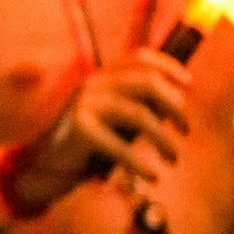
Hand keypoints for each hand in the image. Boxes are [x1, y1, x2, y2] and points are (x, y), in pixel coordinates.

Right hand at [17, 46, 192, 203]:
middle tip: (185, 131)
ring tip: (173, 159)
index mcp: (102, 78)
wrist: (45, 165)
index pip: (139, 58)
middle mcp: (92, 85)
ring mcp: (83, 105)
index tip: (189, 84)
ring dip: (164, 139)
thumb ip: (136, 106)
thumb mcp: (113, 119)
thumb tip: (177, 105)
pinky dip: (140, 163)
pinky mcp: (79, 129)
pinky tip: (151, 175)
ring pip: (139, 114)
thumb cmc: (88, 143)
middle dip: (175, 106)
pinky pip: (120, 145)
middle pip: (146, 82)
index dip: (169, 66)